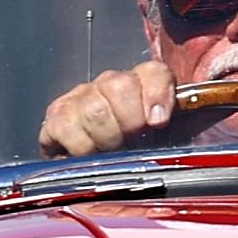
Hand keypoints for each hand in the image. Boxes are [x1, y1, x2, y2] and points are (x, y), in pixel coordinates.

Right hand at [38, 61, 176, 157]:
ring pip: (94, 109)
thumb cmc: (137, 150)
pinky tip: (88, 154)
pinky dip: (81, 148)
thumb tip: (171, 121)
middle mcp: (109, 82)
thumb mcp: (167, 136)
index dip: (157, 94)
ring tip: (112, 153)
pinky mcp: (55, 117)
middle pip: (120, 86)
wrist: (101, 166)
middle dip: (131, 124)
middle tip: (134, 144)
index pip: (154, 71)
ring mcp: (79, 98)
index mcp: (142, 81)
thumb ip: (182, 123)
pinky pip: (66, 127)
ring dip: (107, 140)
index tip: (159, 122)